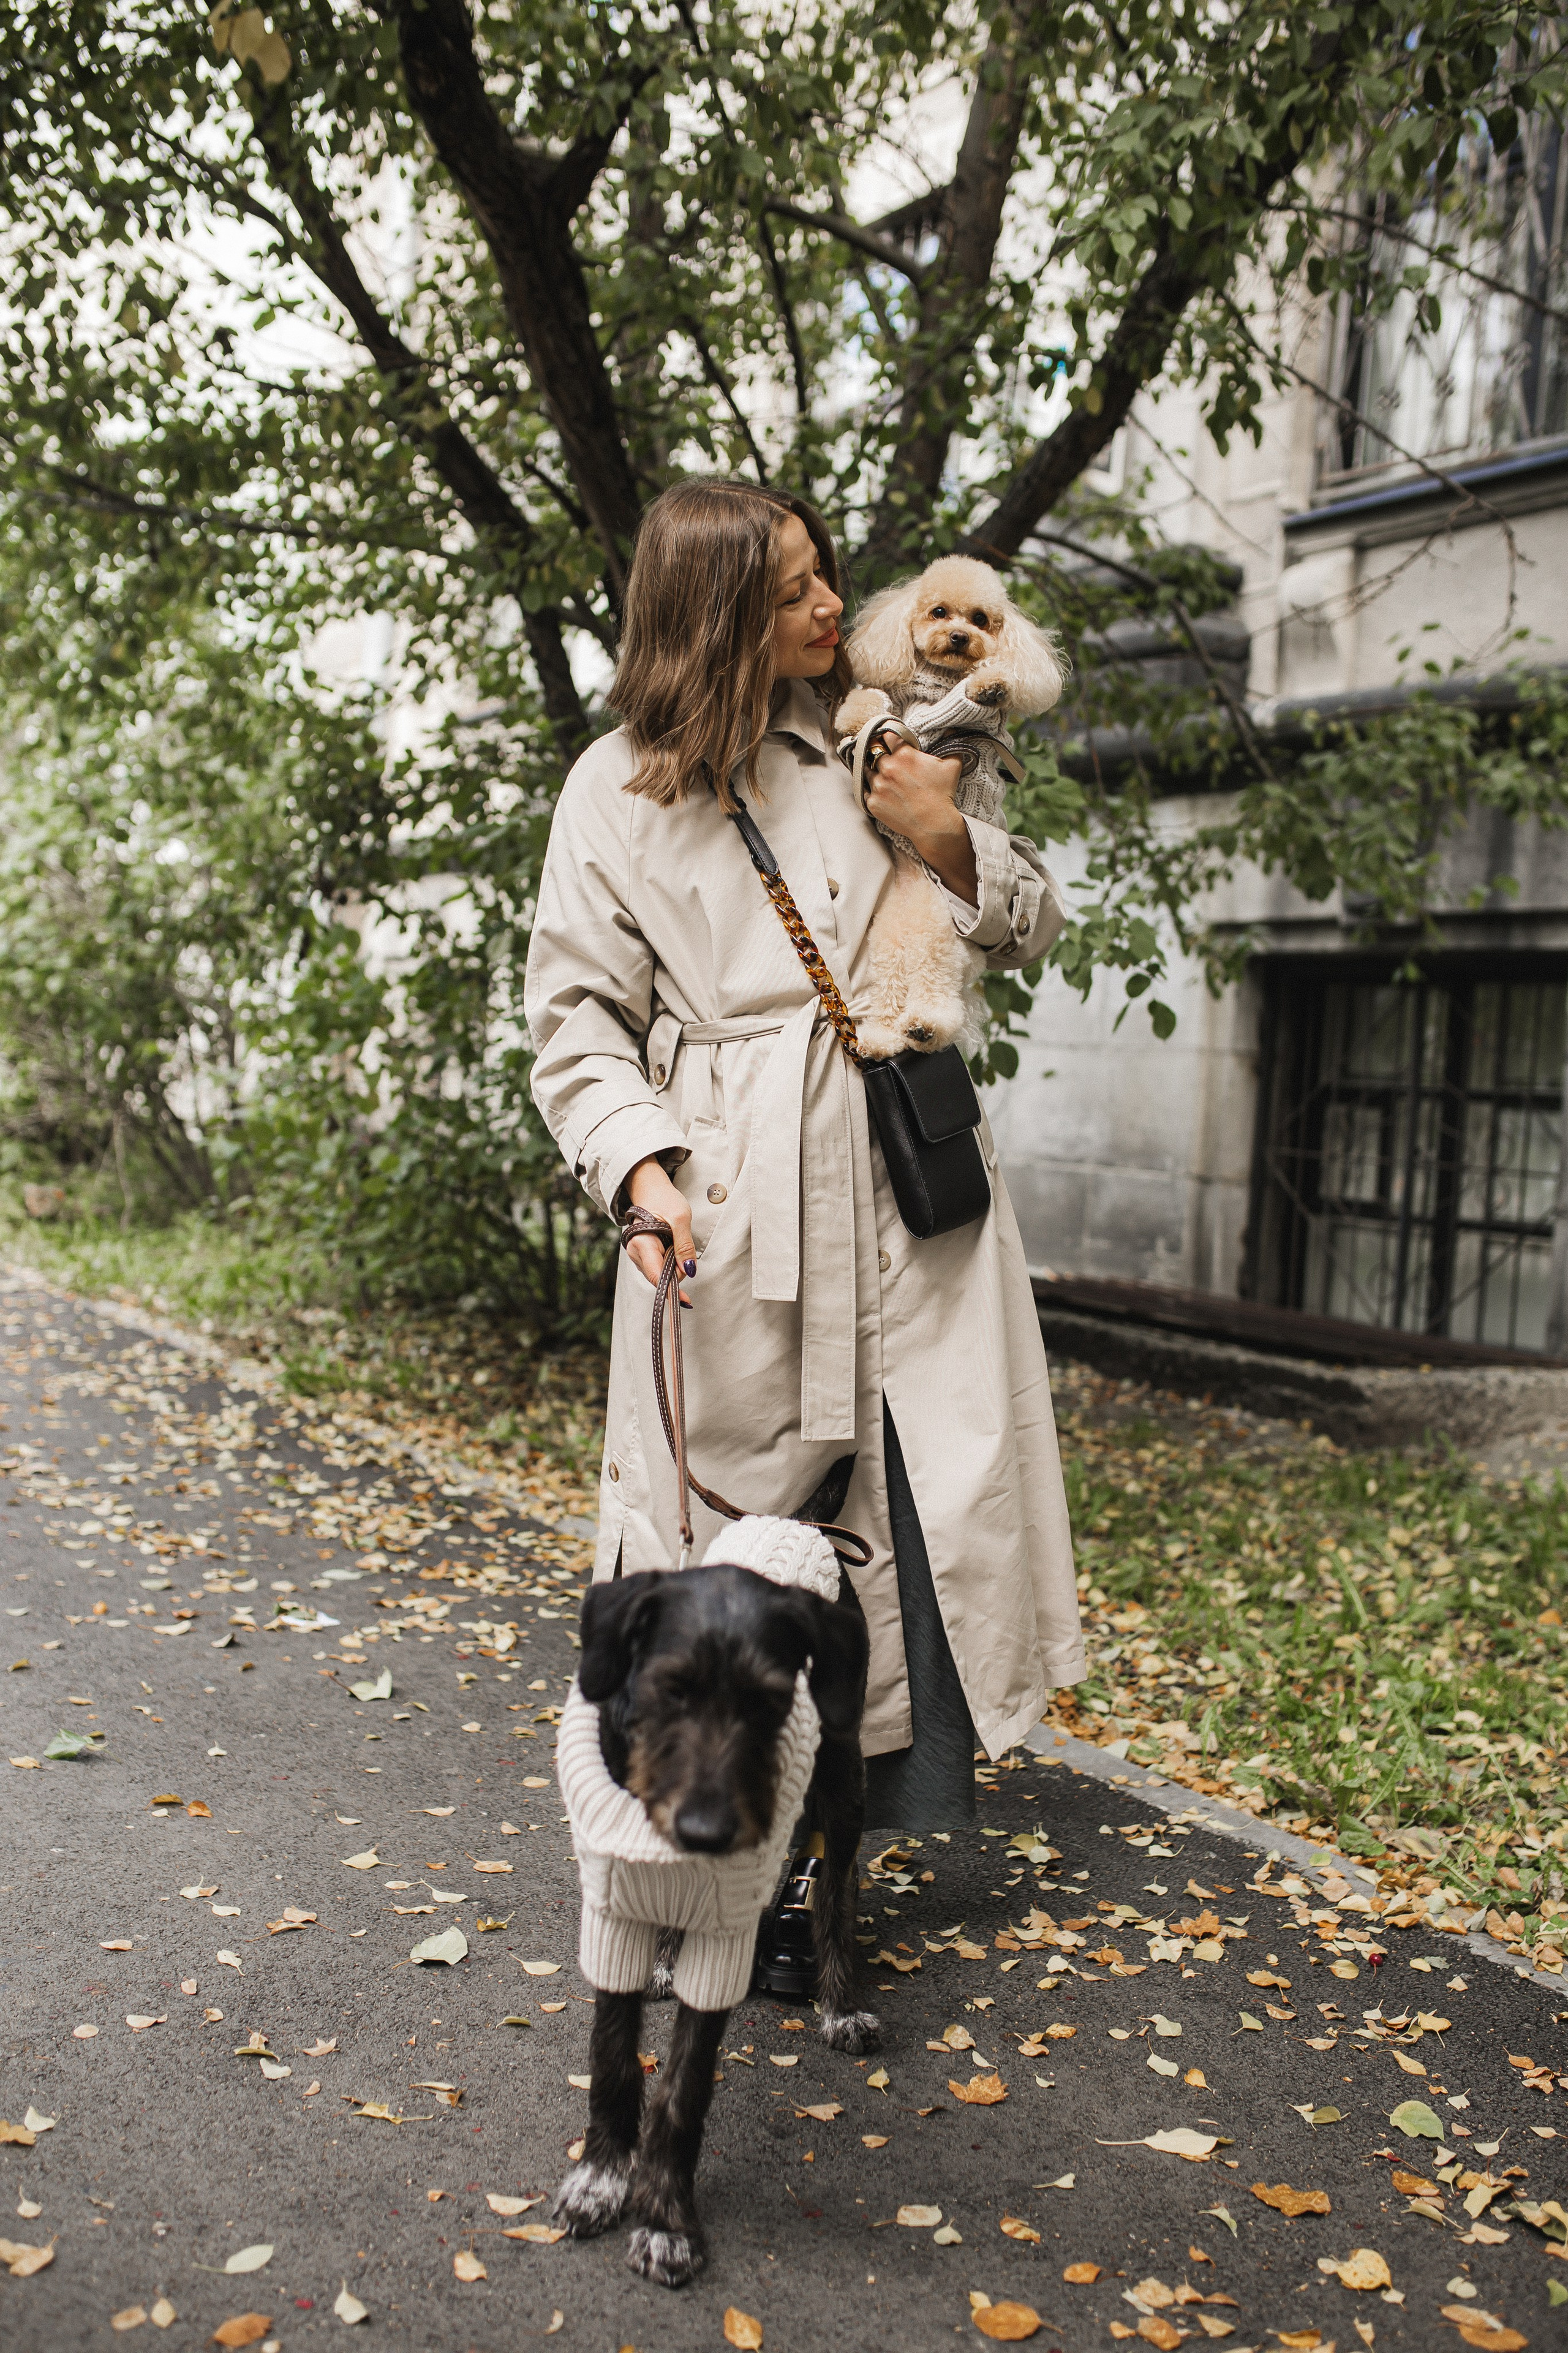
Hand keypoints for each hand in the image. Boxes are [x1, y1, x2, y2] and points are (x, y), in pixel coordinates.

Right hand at [623, 1156, 695, 1297]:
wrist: (648, 1188)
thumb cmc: (663, 1199)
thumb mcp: (680, 1218)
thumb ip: (684, 1246)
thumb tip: (689, 1271)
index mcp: (641, 1243)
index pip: (656, 1276)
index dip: (671, 1290)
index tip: (686, 1301)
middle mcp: (635, 1252)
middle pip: (660, 1276)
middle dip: (676, 1270)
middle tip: (682, 1246)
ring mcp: (637, 1255)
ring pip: (660, 1272)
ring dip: (673, 1263)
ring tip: (674, 1239)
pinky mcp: (643, 1255)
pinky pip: (659, 1265)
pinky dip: (669, 1259)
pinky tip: (670, 1244)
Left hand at [864, 743, 977, 903]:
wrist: (934, 824)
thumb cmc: (943, 794)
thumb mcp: (951, 765)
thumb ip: (951, 744)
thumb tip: (951, 728)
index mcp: (904, 754)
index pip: (886, 736)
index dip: (887, 737)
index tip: (888, 741)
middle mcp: (887, 767)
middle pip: (873, 751)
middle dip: (877, 753)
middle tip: (882, 757)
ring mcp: (878, 785)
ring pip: (866, 770)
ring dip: (872, 771)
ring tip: (882, 776)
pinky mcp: (873, 802)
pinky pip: (865, 791)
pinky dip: (871, 790)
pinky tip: (881, 792)